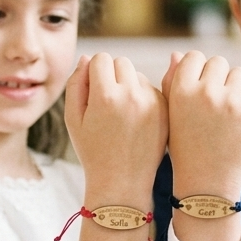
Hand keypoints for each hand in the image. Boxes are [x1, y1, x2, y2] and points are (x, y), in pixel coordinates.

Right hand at [65, 54, 167, 203]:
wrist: (122, 182)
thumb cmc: (93, 152)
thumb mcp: (73, 119)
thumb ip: (75, 84)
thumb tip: (87, 58)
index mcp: (106, 96)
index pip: (102, 59)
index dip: (94, 72)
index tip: (93, 89)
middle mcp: (132, 95)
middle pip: (121, 62)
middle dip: (112, 75)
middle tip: (107, 102)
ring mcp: (153, 103)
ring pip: (138, 75)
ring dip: (128, 85)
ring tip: (121, 114)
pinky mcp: (167, 110)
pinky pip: (152, 90)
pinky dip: (143, 98)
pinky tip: (136, 120)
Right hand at [162, 50, 240, 198]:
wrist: (206, 184)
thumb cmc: (184, 147)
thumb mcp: (170, 114)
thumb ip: (172, 82)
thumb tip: (178, 53)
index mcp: (180, 90)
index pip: (194, 57)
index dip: (197, 71)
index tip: (199, 89)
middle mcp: (205, 92)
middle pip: (218, 62)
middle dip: (218, 78)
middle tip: (215, 102)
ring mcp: (231, 103)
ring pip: (240, 74)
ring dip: (236, 87)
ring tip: (228, 111)